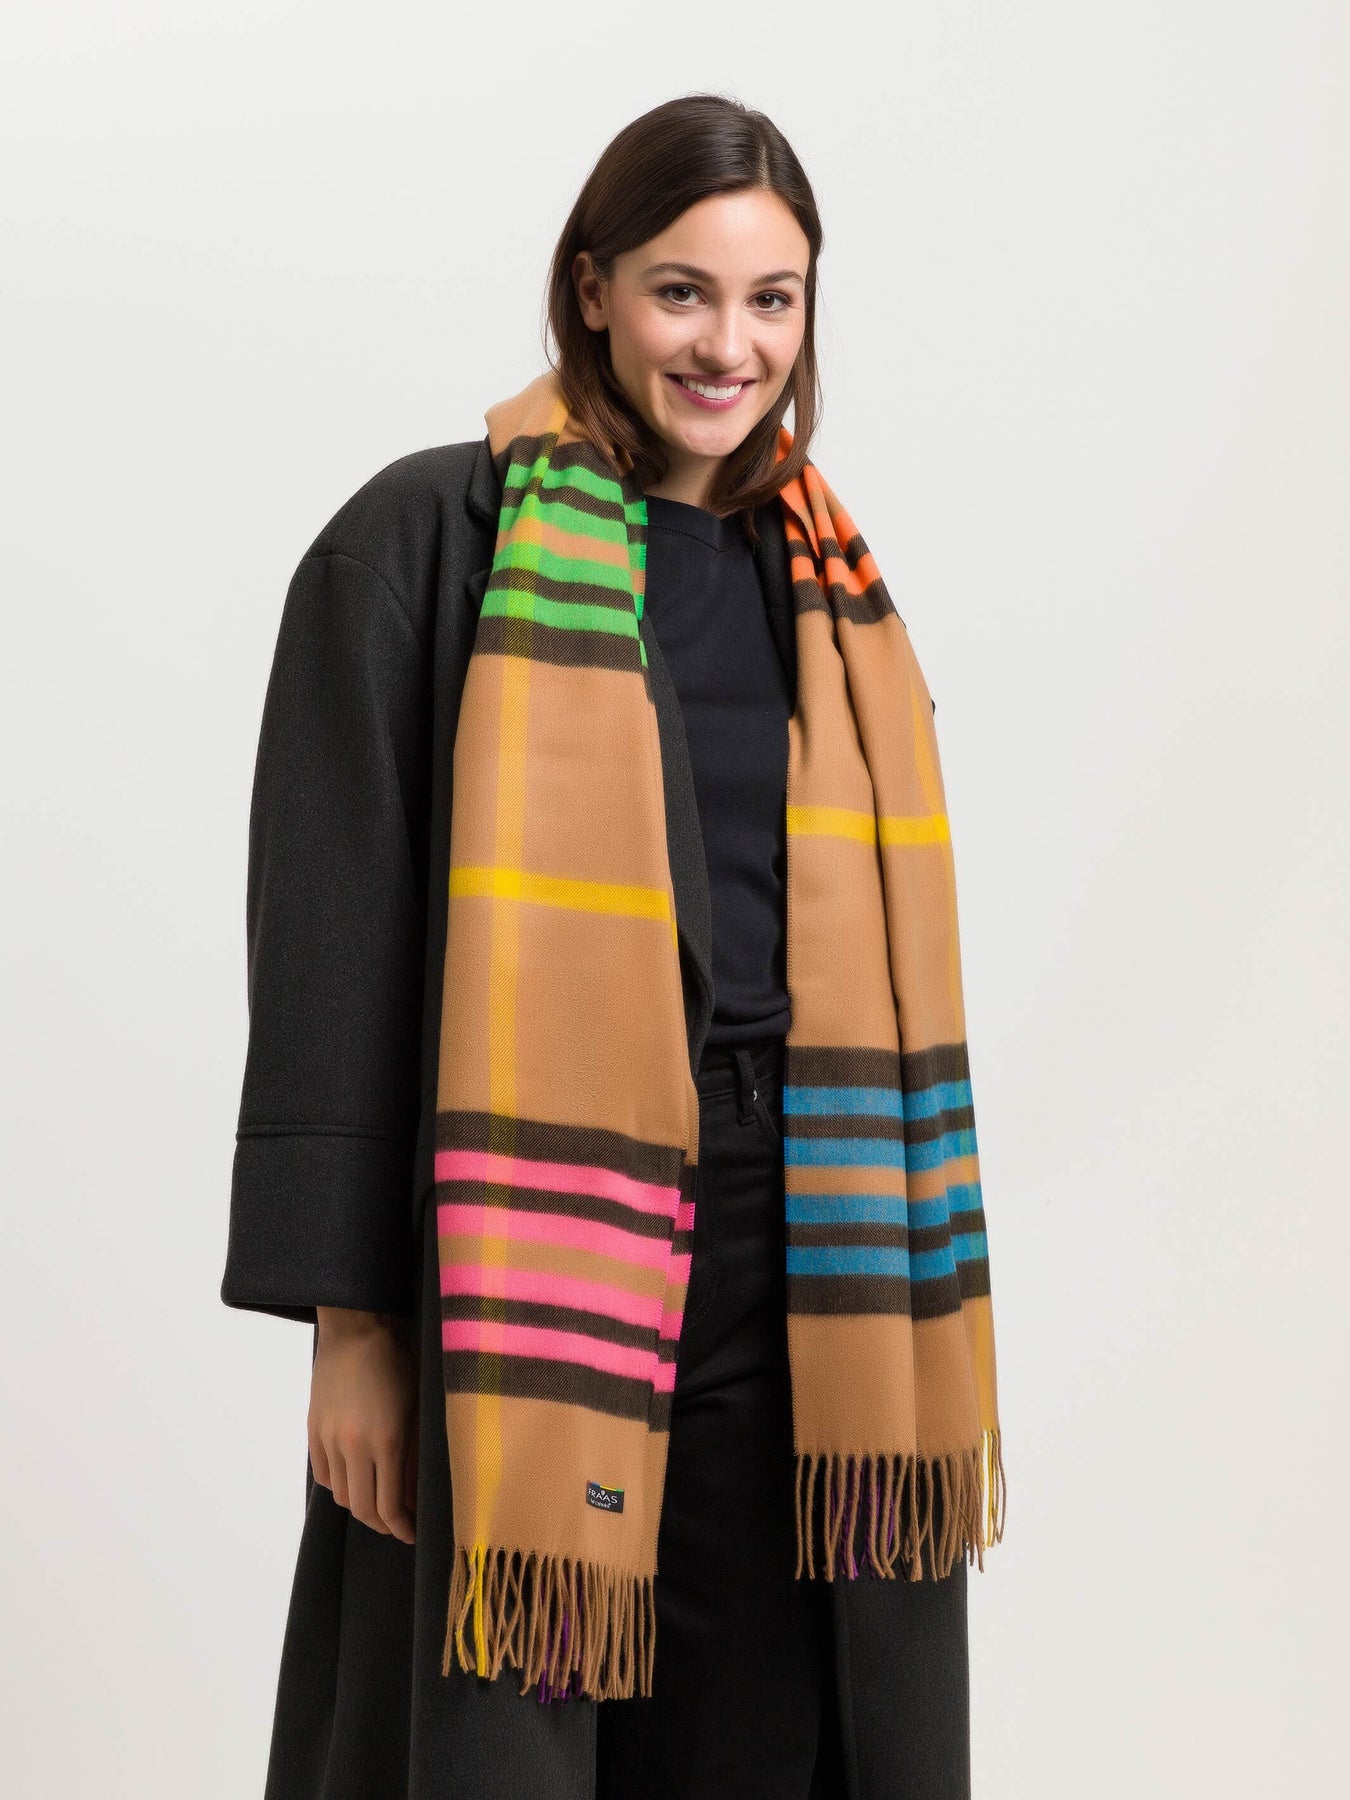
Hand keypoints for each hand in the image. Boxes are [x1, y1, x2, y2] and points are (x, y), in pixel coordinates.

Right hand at [308, 1308, 418, 1543]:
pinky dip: (338, 1484)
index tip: (413, 1533)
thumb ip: (415, 1452)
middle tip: (397, 1525)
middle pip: (361, 1508)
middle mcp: (354, 1445)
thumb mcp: (418, 1406)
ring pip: (340, 1493)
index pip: (389, 1504)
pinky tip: (354, 1480)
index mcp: (387, 1440)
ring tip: (377, 1502)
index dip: (401, 1526)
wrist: (356, 1327)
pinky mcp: (313, 1430)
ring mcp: (329, 1438)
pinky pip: (323, 1474)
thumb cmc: (399, 1361)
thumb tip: (414, 1492)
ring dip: (359, 1505)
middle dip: (381, 1524)